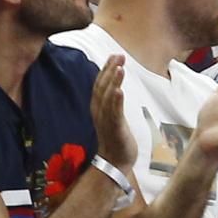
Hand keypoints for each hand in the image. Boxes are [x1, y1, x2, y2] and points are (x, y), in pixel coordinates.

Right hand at [90, 55, 138, 171]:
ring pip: (107, 98)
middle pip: (102, 87)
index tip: (114, 56)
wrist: (114, 162)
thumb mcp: (112, 116)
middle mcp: (99, 111)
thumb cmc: (115, 137)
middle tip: (119, 56)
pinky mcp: (114, 129)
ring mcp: (106, 120)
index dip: (106, 69)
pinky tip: (119, 91)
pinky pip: (114, 113)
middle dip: (110, 70)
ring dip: (113, 82)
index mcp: (98, 107)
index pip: (100, 84)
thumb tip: (115, 86)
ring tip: (119, 68)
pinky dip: (116, 101)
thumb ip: (112, 101)